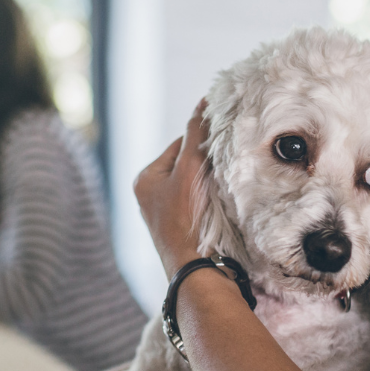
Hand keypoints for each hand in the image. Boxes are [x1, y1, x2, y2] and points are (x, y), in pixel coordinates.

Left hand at [133, 100, 209, 276]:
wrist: (194, 266)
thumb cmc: (187, 217)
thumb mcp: (191, 170)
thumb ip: (196, 136)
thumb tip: (203, 104)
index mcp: (144, 178)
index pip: (179, 146)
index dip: (202, 143)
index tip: (222, 143)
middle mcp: (149, 195)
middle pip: (185, 165)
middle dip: (205, 164)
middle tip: (224, 167)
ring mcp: (163, 212)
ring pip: (192, 184)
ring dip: (209, 182)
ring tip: (222, 187)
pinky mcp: (178, 227)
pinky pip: (195, 203)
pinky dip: (208, 200)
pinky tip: (219, 204)